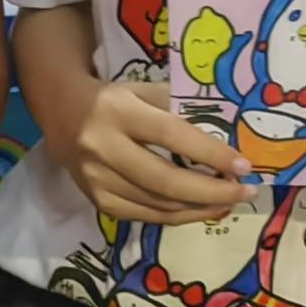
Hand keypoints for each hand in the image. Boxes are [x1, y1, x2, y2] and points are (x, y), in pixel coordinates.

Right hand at [69, 72, 248, 230]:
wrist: (60, 111)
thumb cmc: (114, 99)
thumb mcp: (144, 91)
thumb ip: (180, 111)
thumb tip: (226, 142)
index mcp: (118, 111)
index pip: (171, 136)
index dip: (210, 154)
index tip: (244, 165)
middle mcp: (102, 147)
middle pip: (165, 180)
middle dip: (212, 191)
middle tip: (244, 192)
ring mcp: (95, 179)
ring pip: (157, 204)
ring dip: (199, 208)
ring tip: (228, 202)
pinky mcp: (95, 200)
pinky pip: (144, 215)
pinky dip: (177, 215)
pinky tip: (199, 209)